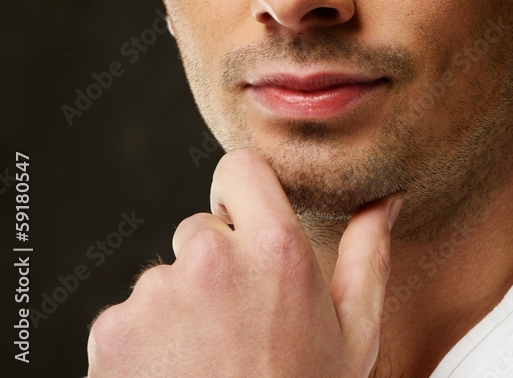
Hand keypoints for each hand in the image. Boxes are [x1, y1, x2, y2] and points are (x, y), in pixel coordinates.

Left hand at [87, 149, 400, 376]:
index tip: (247, 225)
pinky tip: (176, 374)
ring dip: (181, 307)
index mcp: (278, 251)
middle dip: (216, 265)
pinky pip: (130, 315)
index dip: (243, 195)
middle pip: (201, 231)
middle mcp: (212, 259)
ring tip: (208, 359)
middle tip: (239, 325)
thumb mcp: (354, 335)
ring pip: (166, 277)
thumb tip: (386, 200)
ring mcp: (157, 294)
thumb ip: (369, 254)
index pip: (240, 168)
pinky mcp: (113, 331)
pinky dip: (145, 341)